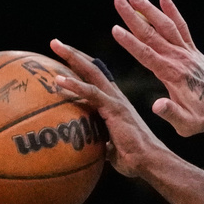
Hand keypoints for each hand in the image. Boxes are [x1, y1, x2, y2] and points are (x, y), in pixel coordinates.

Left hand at [48, 39, 169, 178]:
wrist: (149, 162)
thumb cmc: (132, 159)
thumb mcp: (110, 148)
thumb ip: (99, 143)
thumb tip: (86, 150)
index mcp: (114, 103)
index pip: (95, 78)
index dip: (80, 66)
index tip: (63, 57)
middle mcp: (115, 97)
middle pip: (92, 68)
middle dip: (73, 54)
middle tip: (55, 42)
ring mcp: (115, 100)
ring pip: (91, 72)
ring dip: (72, 57)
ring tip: (55, 45)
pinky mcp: (114, 108)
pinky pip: (91, 92)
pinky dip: (75, 84)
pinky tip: (58, 79)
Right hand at [112, 0, 203, 136]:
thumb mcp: (186, 124)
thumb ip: (171, 113)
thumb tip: (156, 106)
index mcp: (172, 75)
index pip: (147, 55)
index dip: (130, 42)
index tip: (115, 29)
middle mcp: (179, 59)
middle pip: (152, 34)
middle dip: (133, 16)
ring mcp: (187, 52)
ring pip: (165, 25)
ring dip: (149, 9)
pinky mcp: (193, 51)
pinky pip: (181, 27)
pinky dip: (172, 11)